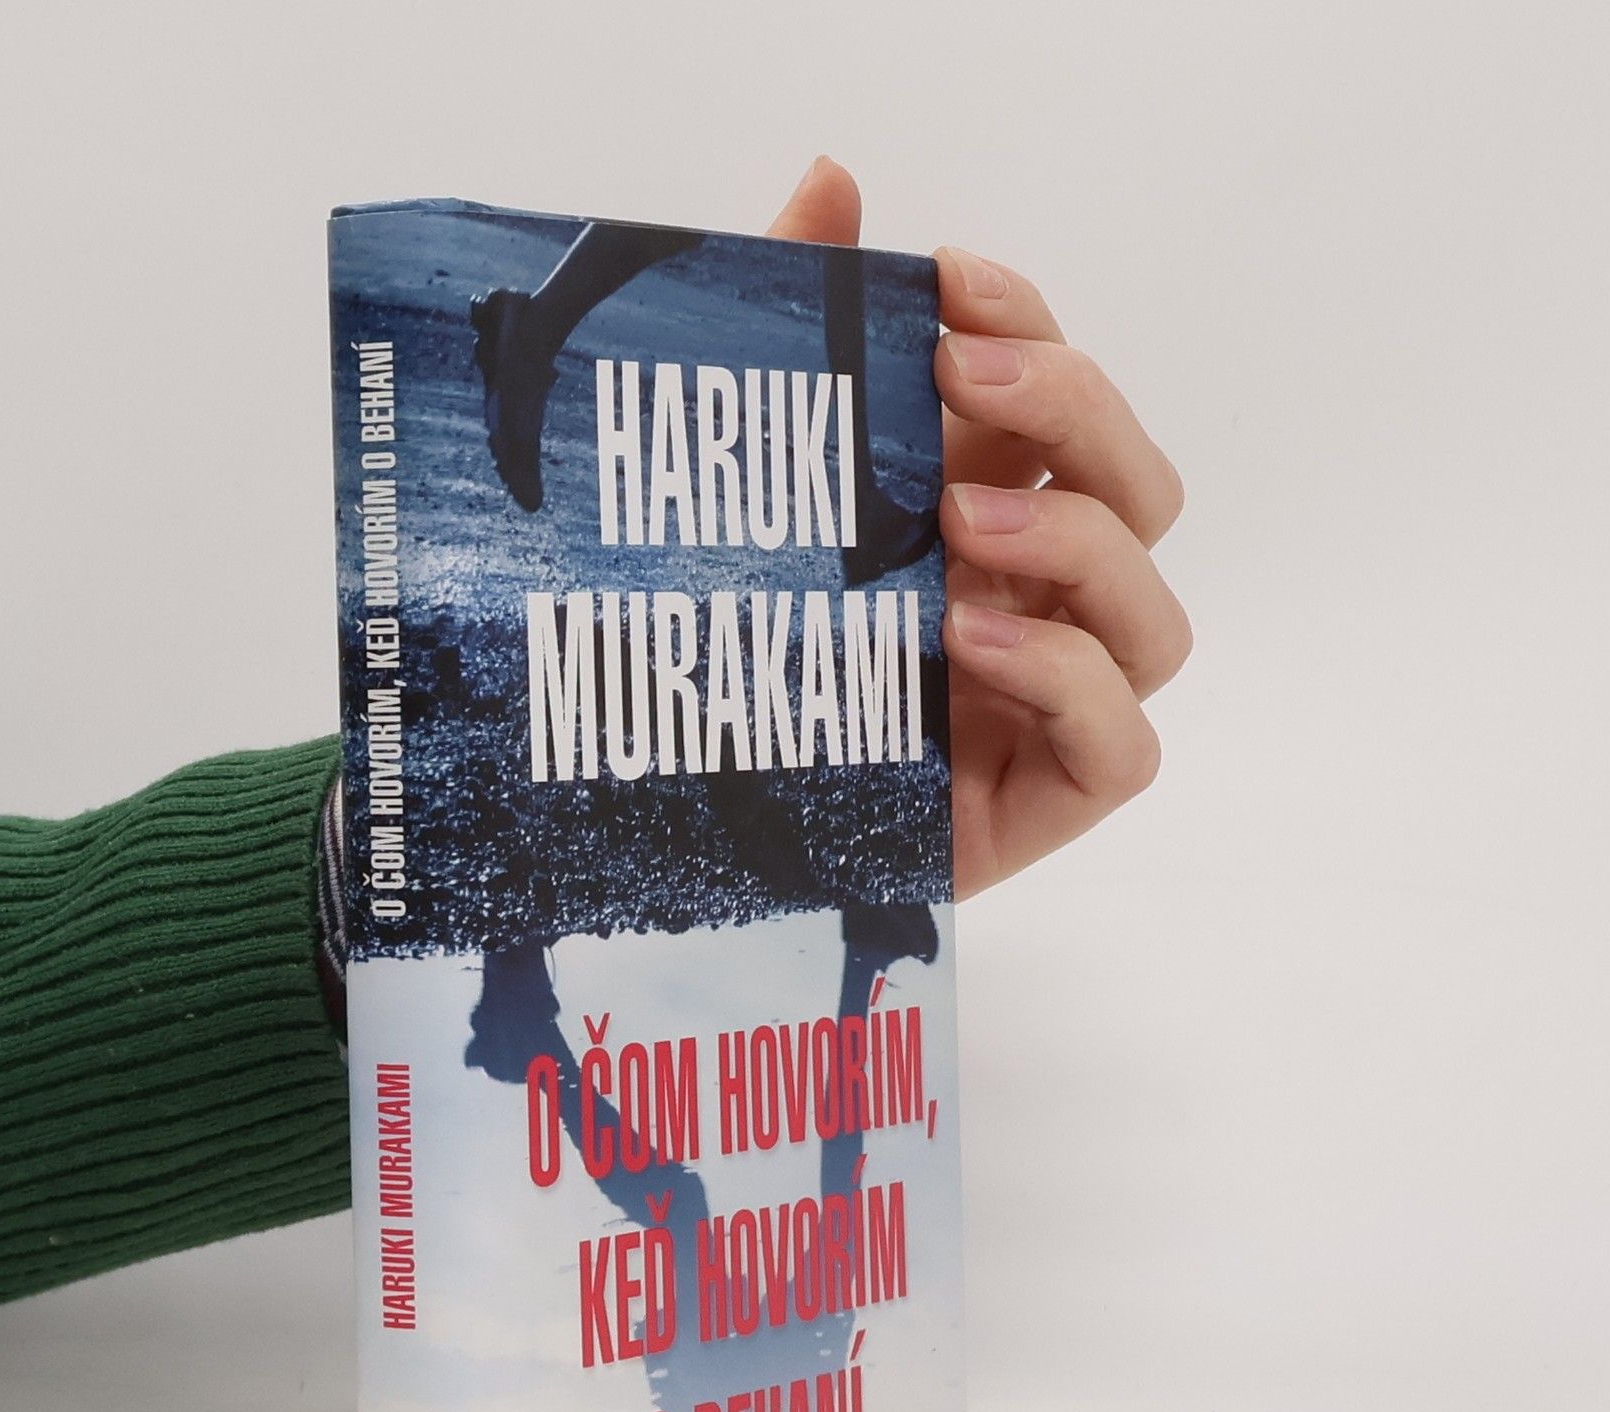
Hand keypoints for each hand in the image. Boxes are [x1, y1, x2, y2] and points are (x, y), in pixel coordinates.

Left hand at [769, 158, 1189, 898]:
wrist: (666, 824)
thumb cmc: (716, 658)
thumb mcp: (738, 492)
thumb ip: (791, 340)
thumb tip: (831, 176)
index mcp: (978, 519)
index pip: (1061, 408)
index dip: (1034, 327)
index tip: (948, 281)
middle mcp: (1032, 607)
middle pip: (1138, 490)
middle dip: (1074, 414)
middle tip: (963, 382)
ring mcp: (1048, 708)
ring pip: (1155, 619)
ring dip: (1078, 549)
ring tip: (957, 530)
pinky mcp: (1041, 802)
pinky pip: (1125, 744)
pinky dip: (1068, 683)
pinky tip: (975, 642)